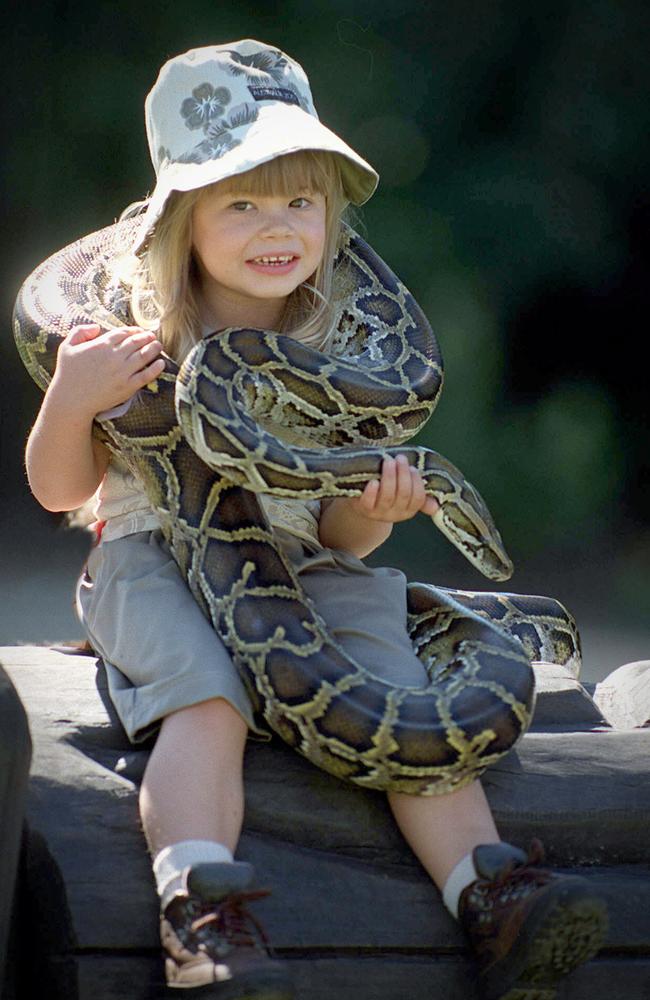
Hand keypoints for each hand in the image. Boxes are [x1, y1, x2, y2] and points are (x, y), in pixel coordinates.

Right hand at [50, 323, 164, 417]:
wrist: (71, 400)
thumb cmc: (67, 373)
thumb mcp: (67, 347)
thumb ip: (80, 332)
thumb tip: (97, 327)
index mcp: (101, 345)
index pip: (124, 333)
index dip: (134, 330)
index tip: (139, 331)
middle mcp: (115, 356)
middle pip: (137, 342)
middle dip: (146, 337)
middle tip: (152, 336)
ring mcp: (123, 372)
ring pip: (144, 356)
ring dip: (153, 348)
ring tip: (158, 345)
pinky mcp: (128, 387)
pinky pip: (146, 375)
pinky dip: (156, 368)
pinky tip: (161, 363)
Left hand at [351, 453, 439, 523]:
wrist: (362, 504)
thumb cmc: (387, 492)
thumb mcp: (404, 494)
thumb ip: (419, 496)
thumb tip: (436, 505)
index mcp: (408, 510)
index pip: (418, 498)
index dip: (417, 482)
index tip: (412, 467)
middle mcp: (395, 514)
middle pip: (403, 495)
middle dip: (403, 474)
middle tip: (400, 458)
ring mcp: (379, 513)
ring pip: (388, 496)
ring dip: (390, 477)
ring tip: (388, 461)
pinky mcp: (364, 510)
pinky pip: (368, 503)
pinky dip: (372, 492)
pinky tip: (373, 481)